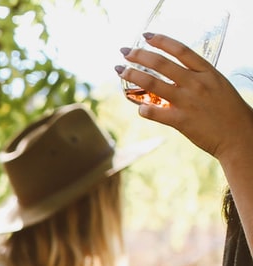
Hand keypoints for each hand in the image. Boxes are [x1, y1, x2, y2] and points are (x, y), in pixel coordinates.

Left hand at [120, 35, 252, 165]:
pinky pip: (154, 112)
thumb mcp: (217, 85)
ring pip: (153, 84)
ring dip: (133, 75)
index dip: (161, 41)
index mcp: (207, 72)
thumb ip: (197, 78)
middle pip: (162, 64)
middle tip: (125, 52)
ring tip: (121, 71)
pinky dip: (143, 109)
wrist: (239, 134)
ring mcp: (188, 101)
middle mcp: (196, 83)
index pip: (181, 50)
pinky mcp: (181, 120)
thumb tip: (175, 75)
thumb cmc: (229, 110)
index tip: (146, 36)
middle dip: (140, 55)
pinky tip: (139, 107)